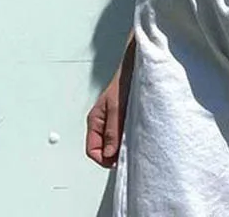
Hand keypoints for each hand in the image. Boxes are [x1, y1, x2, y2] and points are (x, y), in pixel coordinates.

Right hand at [85, 42, 134, 167]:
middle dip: (114, 154)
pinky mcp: (121, 117)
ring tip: (133, 144)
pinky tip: (136, 135)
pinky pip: (120, 134)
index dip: (103, 159)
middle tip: (128, 154)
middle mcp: (101, 122)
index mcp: (95, 120)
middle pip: (102, 148)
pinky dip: (126, 138)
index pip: (92, 150)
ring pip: (112, 142)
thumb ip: (113, 131)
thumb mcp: (118, 108)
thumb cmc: (124, 82)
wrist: (135, 67)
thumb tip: (109, 154)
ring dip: (121, 146)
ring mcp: (111, 120)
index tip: (118, 161)